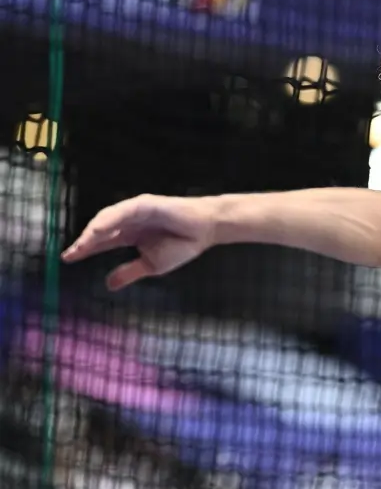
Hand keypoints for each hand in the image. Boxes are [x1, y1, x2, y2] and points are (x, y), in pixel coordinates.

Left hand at [62, 194, 217, 290]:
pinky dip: (110, 219)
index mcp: (128, 234)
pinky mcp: (145, 204)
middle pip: (100, 230)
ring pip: (108, 219)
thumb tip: (108, 285)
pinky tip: (99, 229)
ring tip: (82, 244)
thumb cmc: (181, 245)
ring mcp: (135, 210)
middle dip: (85, 242)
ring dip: (94, 231)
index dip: (85, 249)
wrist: (205, 232)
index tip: (67, 258)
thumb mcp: (151, 265)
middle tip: (71, 254)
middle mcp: (127, 221)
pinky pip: (123, 211)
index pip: (101, 242)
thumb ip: (129, 272)